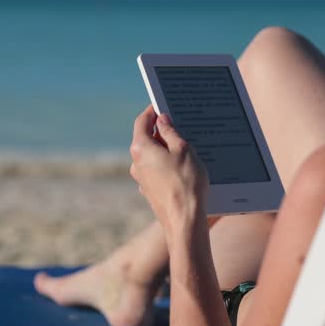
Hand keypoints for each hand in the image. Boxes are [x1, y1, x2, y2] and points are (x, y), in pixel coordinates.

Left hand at [129, 106, 208, 228]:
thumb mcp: (183, 149)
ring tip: (187, 148)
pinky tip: (184, 168)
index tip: (162, 105)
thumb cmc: (185, 182)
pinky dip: (167, 165)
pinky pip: (157, 171)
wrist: (184, 220)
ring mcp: (142, 179)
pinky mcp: (150, 192)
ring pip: (152, 157)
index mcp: (141, 148)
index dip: (152, 111)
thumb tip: (163, 120)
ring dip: (165, 149)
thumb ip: (170, 132)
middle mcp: (137, 163)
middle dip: (161, 131)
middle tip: (179, 125)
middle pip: (146, 139)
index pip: (142, 122)